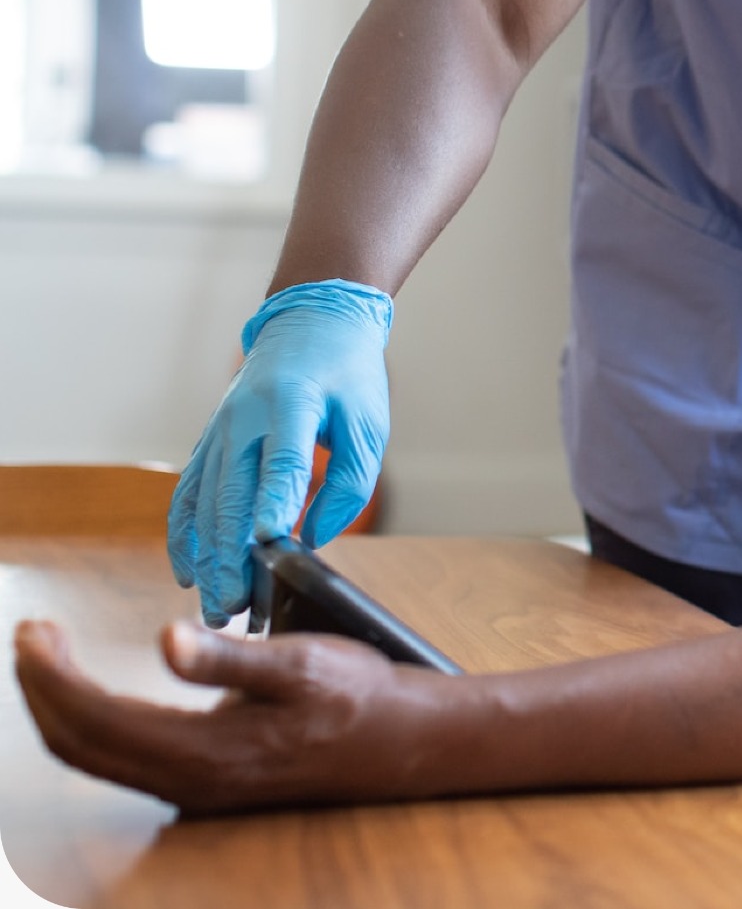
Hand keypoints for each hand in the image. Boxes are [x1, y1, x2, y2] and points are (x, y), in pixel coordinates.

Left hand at [13, 619, 449, 813]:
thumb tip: (166, 640)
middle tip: (32, 632)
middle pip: (79, 745)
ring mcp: (191, 789)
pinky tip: (92, 689)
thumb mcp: (302, 662)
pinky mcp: (200, 781)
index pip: (94, 718)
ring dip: (59, 705)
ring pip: (94, 757)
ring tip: (50, 654)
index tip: (35, 628)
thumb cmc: (357, 696)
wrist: (400, 742)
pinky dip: (88, 721)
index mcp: (203, 754)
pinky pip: (118, 759)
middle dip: (41, 688)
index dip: (51, 675)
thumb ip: (230, 656)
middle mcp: (186, 783)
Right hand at [167, 280, 392, 624]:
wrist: (311, 322)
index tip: (269, 544)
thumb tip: (312, 537)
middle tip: (234, 608)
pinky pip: (188, 494)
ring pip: (202, 503)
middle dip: (229, 556)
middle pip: (231, 494)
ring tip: (215, 607)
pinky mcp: (209, 442)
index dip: (274, 503)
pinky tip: (188, 572)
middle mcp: (244, 417)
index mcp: (291, 403)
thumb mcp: (368, 422)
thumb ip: (349, 482)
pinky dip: (185, 536)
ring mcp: (219, 430)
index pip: (282, 460)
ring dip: (205, 558)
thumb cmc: (346, 375)